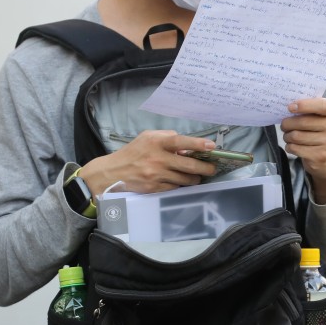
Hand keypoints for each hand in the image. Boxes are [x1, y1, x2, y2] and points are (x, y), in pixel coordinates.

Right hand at [79, 130, 216, 195]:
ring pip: (185, 179)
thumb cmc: (133, 152)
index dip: (198, 144)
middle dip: (205, 168)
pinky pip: (175, 187)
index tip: (212, 146)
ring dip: (195, 178)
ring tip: (198, 176)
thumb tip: (186, 144)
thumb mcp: (147, 137)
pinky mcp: (154, 188)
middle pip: (188, 165)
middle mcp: (157, 159)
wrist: (112, 172)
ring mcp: (156, 175)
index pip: (181, 142)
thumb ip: (167, 137)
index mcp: (156, 142)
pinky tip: (182, 181)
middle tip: (213, 168)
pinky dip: (181, 184)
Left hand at [282, 98, 325, 202]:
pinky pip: (295, 148)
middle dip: (288, 123)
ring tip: (291, 137)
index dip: (303, 105)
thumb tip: (288, 104)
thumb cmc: (320, 132)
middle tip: (286, 125)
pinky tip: (295, 147)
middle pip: (301, 121)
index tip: (290, 107)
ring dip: (288, 136)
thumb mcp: (321, 118)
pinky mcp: (321, 156)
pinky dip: (290, 147)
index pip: (320, 104)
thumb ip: (310, 108)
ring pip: (296, 135)